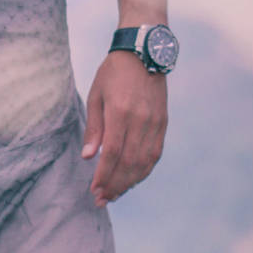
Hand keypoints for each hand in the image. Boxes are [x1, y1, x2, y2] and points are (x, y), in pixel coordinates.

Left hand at [81, 53, 167, 204]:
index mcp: (121, 111)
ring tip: (114, 194)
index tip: (94, 190)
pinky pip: (154, 154)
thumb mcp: (96, 96)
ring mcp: (155, 123)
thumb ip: (94, 128)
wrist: (144, 53)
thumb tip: (89, 157)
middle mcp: (141, 120)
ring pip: (144, 162)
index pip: (114, 152)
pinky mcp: (163, 123)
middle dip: (115, 185)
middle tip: (102, 199)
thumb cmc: (113, 73)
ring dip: (129, 182)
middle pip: (129, 162)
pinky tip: (132, 180)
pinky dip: (143, 171)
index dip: (104, 175)